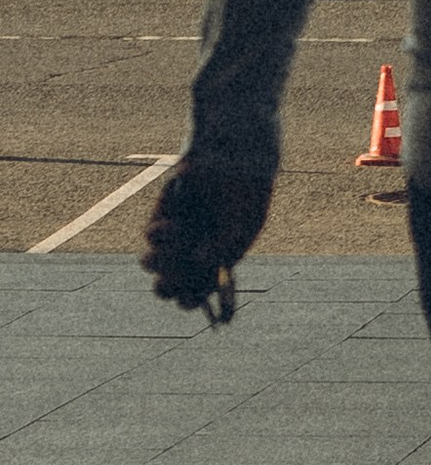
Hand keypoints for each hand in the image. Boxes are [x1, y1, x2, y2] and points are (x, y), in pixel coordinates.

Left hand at [143, 162, 272, 313]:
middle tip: (175, 276)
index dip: (188, 300)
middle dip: (168, 284)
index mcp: (211, 267)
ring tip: (180, 241)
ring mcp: (172, 238)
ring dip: (162, 260)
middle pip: (167, 285)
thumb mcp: (243, 226)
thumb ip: (224, 246)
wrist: (234, 163)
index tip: (189, 300)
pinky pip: (150, 235)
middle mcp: (188, 256)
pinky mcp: (161, 217)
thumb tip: (199, 260)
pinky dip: (161, 235)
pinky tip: (176, 224)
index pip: (194, 295)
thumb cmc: (245, 197)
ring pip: (151, 263)